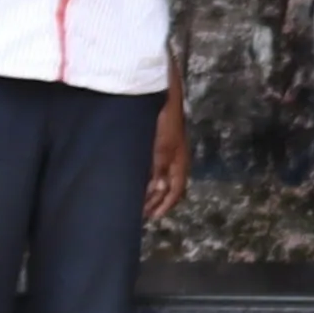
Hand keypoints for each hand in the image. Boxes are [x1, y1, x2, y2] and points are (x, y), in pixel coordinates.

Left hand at [145, 90, 190, 221]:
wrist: (161, 95)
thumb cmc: (163, 122)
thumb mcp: (160, 148)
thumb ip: (160, 169)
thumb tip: (159, 189)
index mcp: (179, 161)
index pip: (176, 189)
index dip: (166, 204)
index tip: (153, 216)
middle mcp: (174, 158)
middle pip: (168, 186)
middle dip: (156, 200)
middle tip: (141, 213)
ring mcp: (165, 150)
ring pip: (159, 177)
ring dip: (150, 190)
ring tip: (136, 200)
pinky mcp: (156, 143)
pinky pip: (152, 167)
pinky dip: (145, 177)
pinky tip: (134, 180)